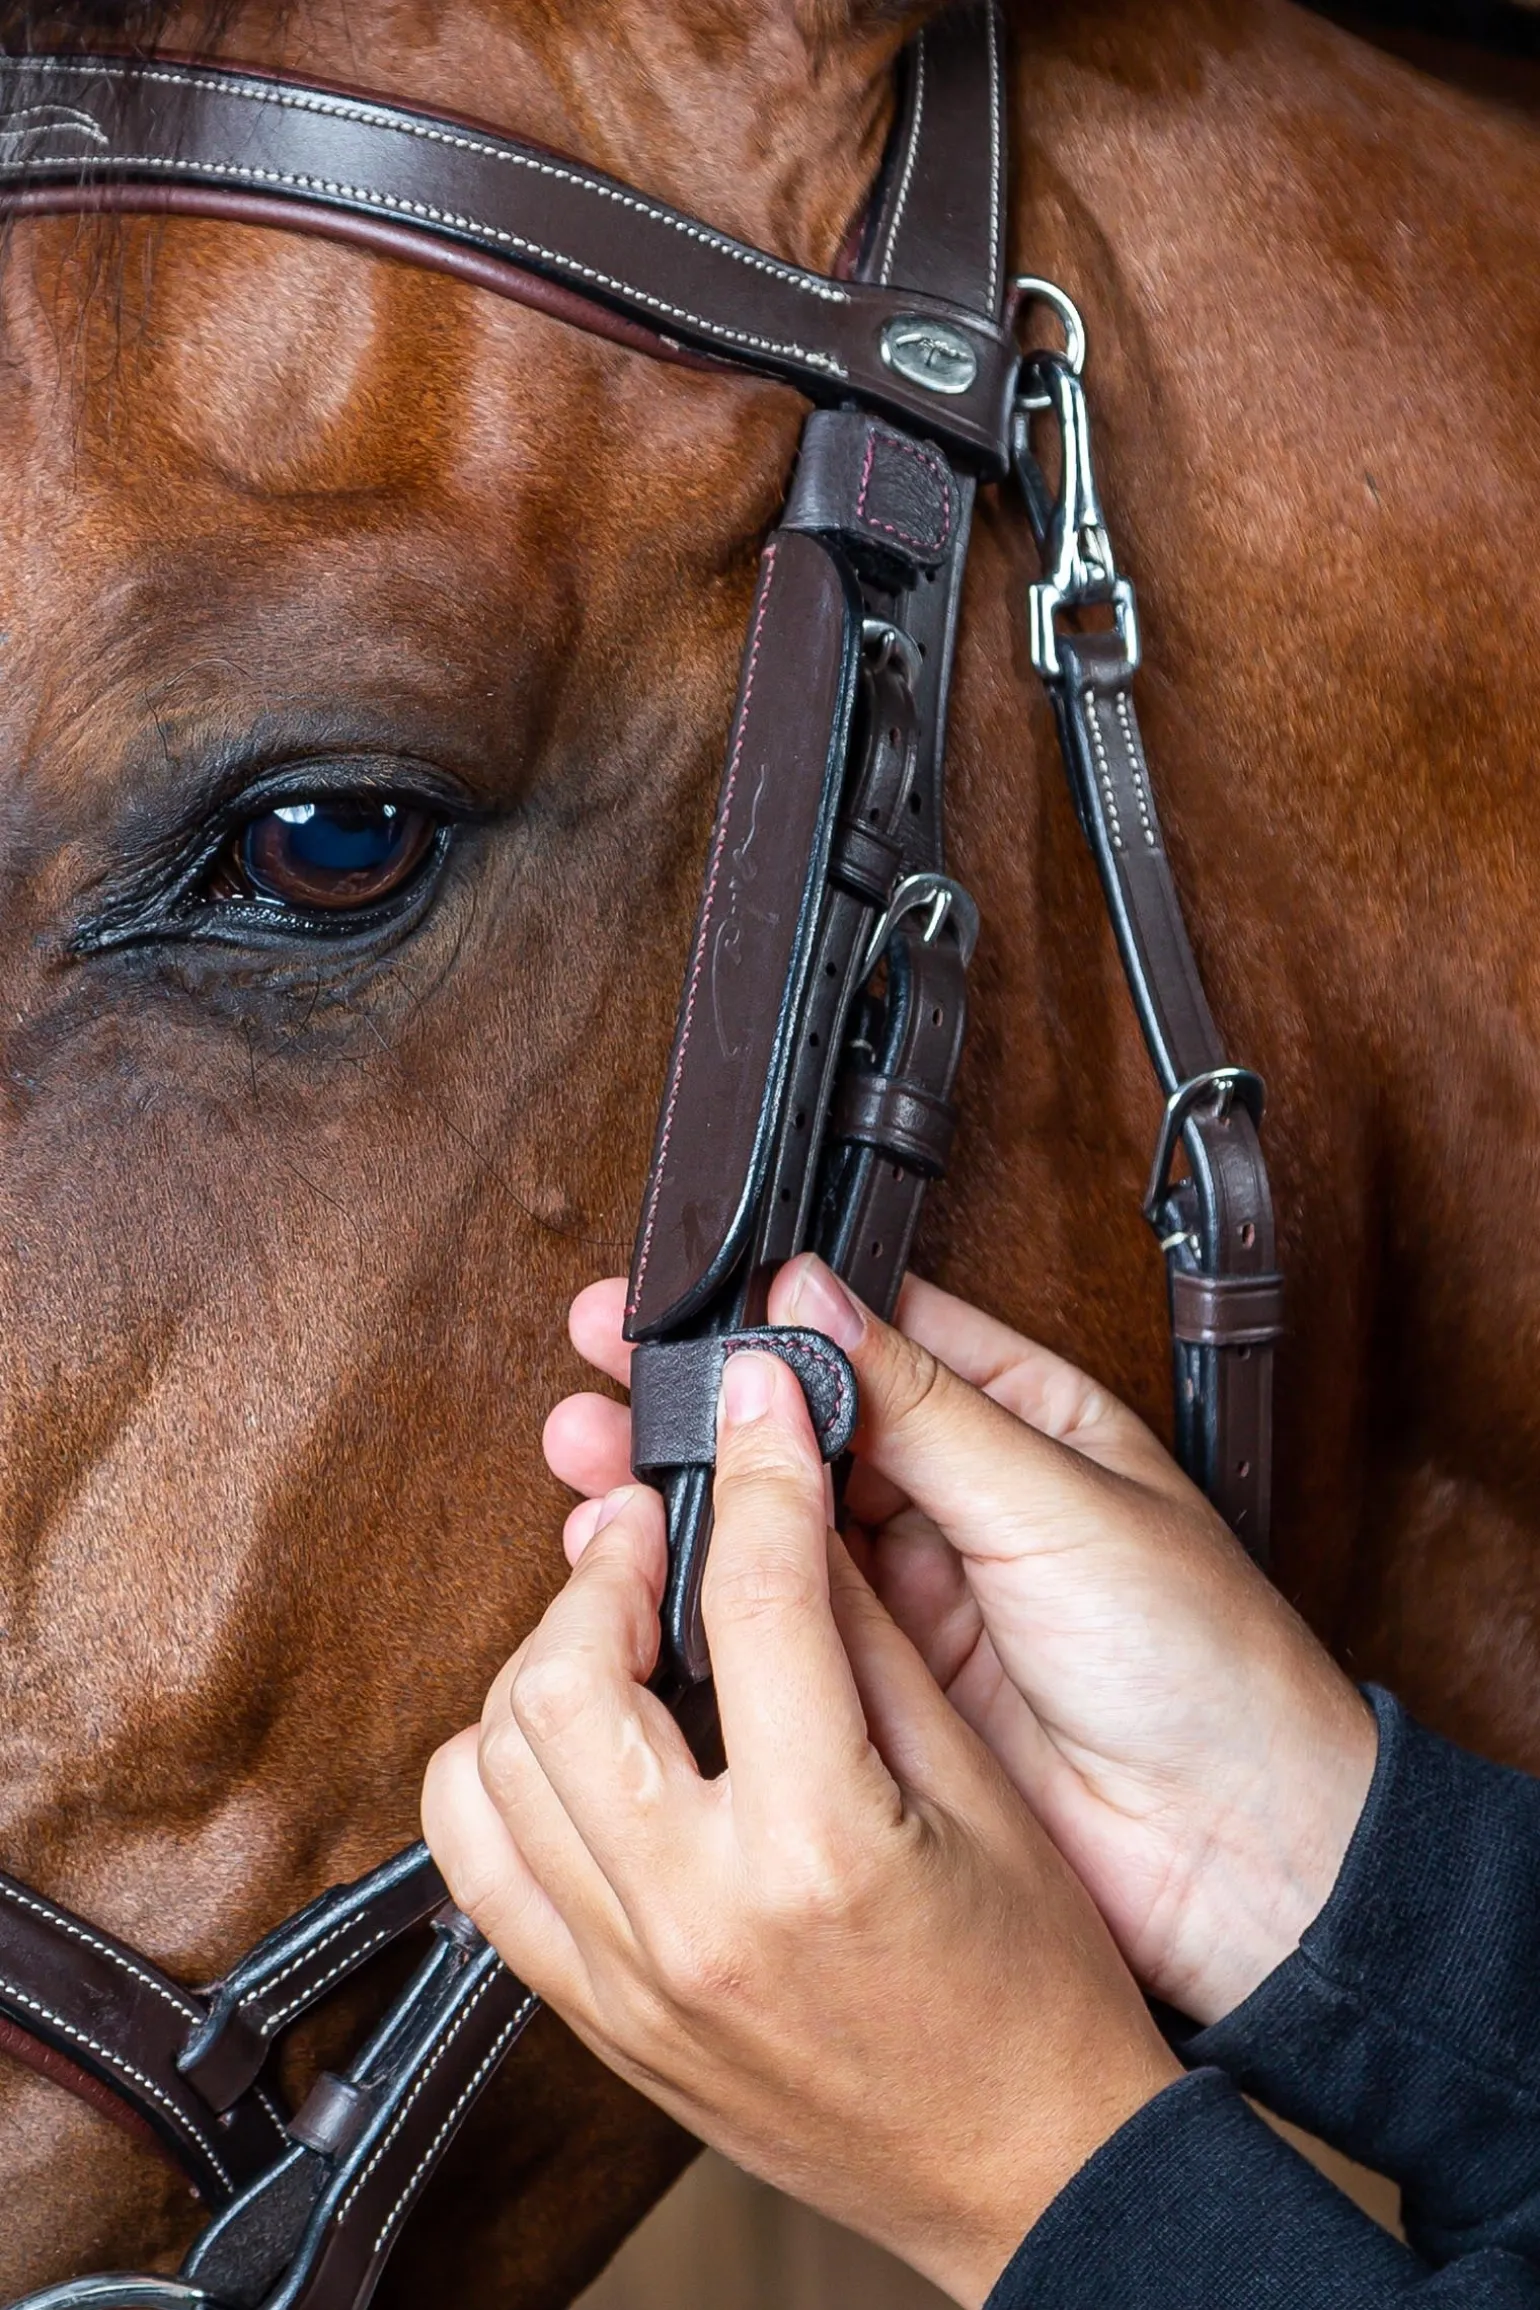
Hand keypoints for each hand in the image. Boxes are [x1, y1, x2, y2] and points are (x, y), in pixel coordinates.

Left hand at [424, 1350, 1179, 2307]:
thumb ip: (862, 1634)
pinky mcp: (598, 2020)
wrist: (1029, 2173)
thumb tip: (787, 1508)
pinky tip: (574, 1742)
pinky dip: (499, 1776)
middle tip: (657, 1532)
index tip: (757, 1397)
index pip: (750, 1594)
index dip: (756, 1461)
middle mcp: (693, 1917)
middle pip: (564, 1675)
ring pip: (488, 1763)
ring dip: (539, 1663)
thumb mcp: (974, 1788)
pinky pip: (479, 1872)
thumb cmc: (1034, 1995)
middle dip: (605, 1566)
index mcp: (815, 1846)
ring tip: (612, 1629)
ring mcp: (627, 1980)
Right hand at [544, 1260, 1377, 2025]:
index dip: (768, 1313)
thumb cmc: (1204, 1662)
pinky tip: (641, 1563)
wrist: (1241, 1863)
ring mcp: (917, 1595)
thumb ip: (924, 1406)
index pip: (870, 1333)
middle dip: (702, 1397)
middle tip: (598, 1369)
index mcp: (1021, 1417)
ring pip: (776, 1521)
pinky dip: (708, 1592)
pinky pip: (780, 1623)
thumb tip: (812, 1297)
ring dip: (687, 1488)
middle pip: (803, 1423)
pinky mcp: (885, 1688)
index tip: (673, 1297)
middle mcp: (959, 1495)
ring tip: (589, 1457)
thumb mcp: (1057, 1503)